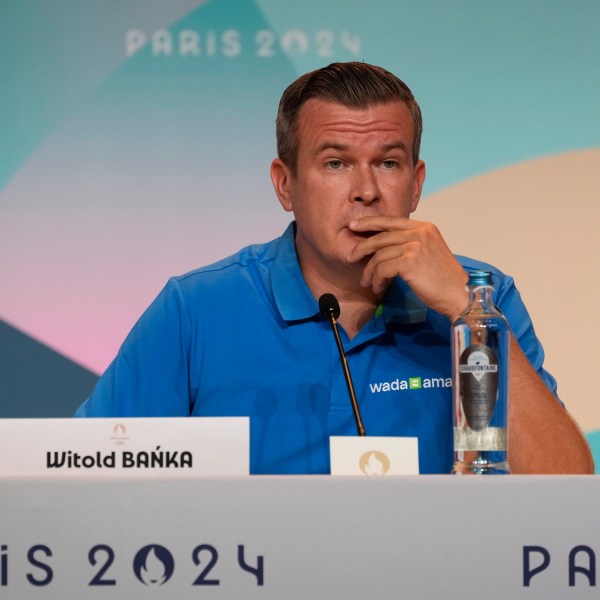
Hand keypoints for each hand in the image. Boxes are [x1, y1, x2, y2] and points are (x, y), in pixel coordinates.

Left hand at [346, 216, 468, 319]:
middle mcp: (419, 232)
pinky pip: (382, 268)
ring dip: (370, 271)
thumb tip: (383, 247)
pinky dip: (377, 279)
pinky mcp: (409, 261)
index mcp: (424, 227)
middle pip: (380, 236)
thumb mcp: (428, 252)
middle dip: (361, 247)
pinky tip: (378, 287)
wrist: (459, 294)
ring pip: (379, 255)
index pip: (390, 220)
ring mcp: (415, 245)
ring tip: (368, 283)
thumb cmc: (442, 279)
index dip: (369, 222)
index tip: (354, 226)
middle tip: (350, 257)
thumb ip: (410, 244)